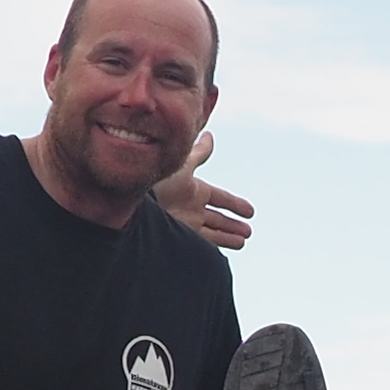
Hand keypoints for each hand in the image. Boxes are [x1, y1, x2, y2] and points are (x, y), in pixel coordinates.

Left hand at [154, 133, 255, 252]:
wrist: (139, 204)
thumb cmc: (160, 182)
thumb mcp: (184, 165)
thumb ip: (199, 153)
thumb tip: (209, 136)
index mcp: (195, 190)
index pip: (221, 199)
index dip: (236, 205)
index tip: (250, 212)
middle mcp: (192, 208)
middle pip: (218, 218)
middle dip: (232, 225)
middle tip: (247, 232)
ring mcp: (187, 223)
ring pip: (214, 233)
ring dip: (228, 237)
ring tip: (241, 242)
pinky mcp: (181, 237)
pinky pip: (203, 243)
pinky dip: (214, 247)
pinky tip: (220, 253)